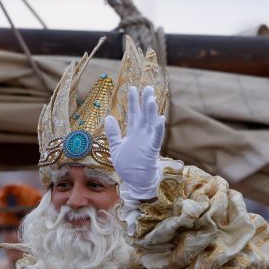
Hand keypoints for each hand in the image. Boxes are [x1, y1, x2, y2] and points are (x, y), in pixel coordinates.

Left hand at [103, 85, 166, 203]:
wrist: (136, 182)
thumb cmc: (128, 166)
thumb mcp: (116, 147)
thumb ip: (113, 133)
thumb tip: (108, 117)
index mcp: (133, 133)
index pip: (133, 114)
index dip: (132, 102)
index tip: (132, 88)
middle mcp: (142, 135)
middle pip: (144, 115)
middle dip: (145, 101)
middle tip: (147, 87)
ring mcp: (148, 141)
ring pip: (150, 123)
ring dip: (151, 112)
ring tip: (151, 99)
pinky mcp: (152, 150)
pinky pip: (156, 138)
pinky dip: (158, 129)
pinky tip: (160, 118)